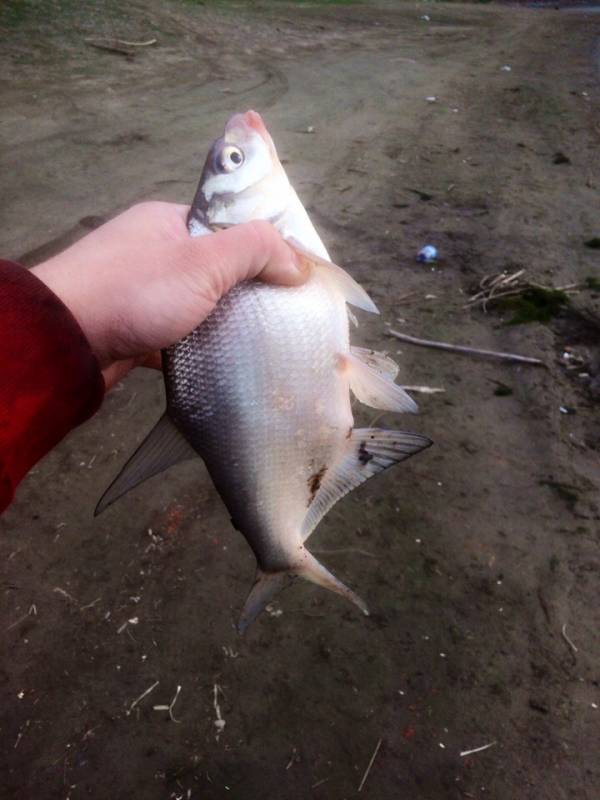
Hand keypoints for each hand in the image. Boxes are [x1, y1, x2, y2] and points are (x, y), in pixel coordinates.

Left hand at [32, 202, 307, 388]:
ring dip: (226, 322)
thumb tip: (300, 262)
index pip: (231, 225)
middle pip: (218, 267)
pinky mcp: (135, 329)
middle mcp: (155, 251)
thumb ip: (255, 249)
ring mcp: (142, 292)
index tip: (296, 275)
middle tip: (285, 314)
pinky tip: (227, 361)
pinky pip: (180, 335)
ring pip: (200, 304)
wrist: (64, 340)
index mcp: (170, 221)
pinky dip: (201, 347)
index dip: (266, 246)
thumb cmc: (136, 291)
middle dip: (250, 290)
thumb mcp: (204, 261)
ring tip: (266, 341)